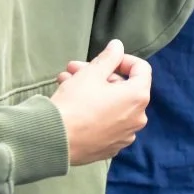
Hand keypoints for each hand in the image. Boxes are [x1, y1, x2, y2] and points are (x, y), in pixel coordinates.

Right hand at [49, 40, 151, 165]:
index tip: (104, 57)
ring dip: (91, 91)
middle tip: (74, 68)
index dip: (123, 59)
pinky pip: (106, 123)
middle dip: (98, 74)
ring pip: (112, 104)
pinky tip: (72, 104)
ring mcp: (124, 135)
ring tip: (65, 81)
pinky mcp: (110, 148)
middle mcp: (138, 117)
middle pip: (123, 87)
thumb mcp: (90, 74)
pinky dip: (94, 111)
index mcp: (138, 97)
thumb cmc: (73, 105)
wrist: (51, 143)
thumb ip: (109, 57)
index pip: (142, 69)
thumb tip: (118, 46)